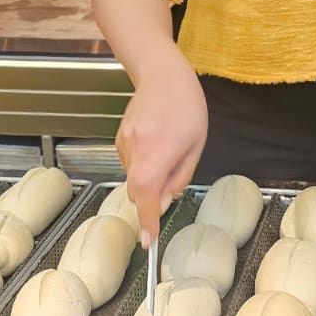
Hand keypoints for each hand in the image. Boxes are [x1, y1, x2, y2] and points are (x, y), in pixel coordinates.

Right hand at [117, 46, 207, 245]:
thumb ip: (179, 176)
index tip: (147, 241)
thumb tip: (164, 201)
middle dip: (153, 197)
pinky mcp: (119, 139)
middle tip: (172, 178)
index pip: (147, 194)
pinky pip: (130, 164)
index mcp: (158, 150)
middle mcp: (136, 149)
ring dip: (149, 177)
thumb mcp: (196, 144)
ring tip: (168, 149)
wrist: (161, 73)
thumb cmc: (186, 106)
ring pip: (134, 178)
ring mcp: (124, 143)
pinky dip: (142, 164)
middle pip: (138, 191)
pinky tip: (155, 143)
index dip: (147, 220)